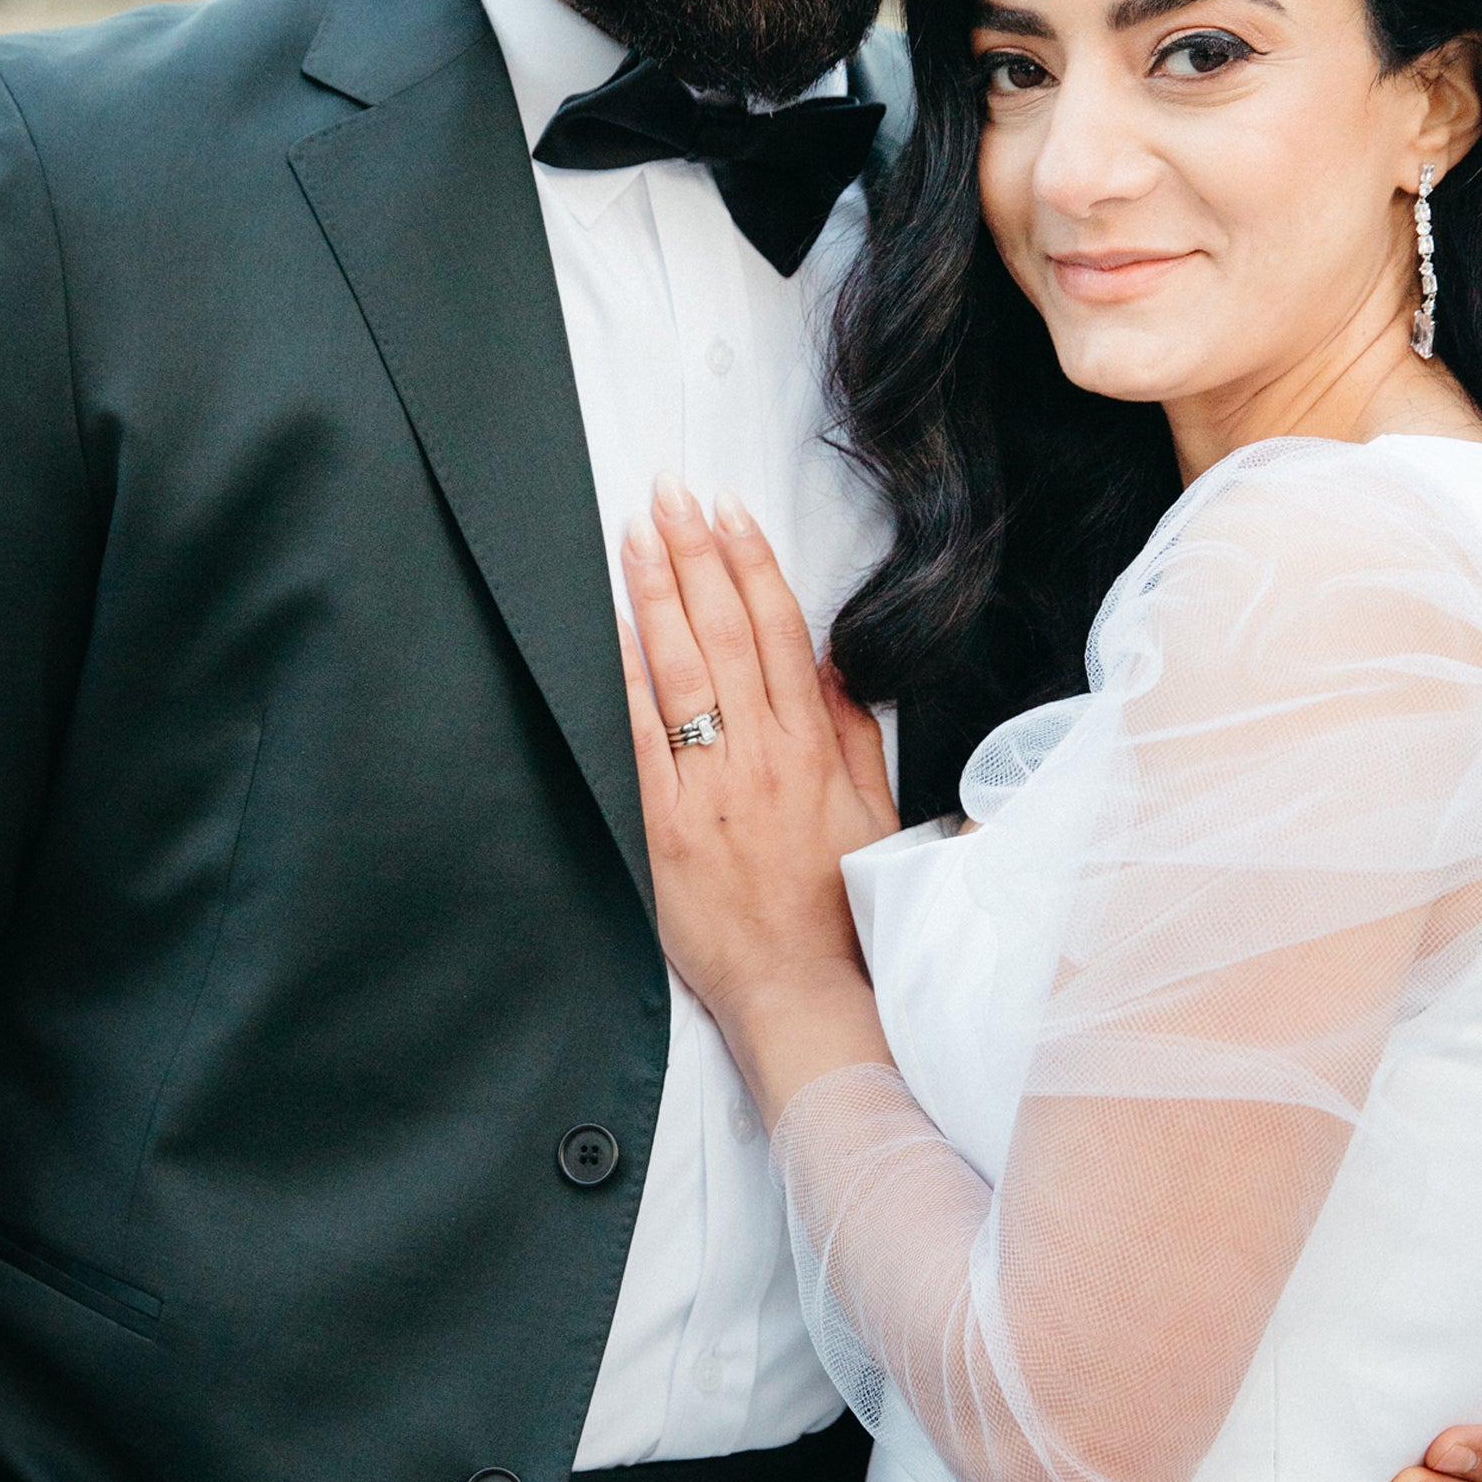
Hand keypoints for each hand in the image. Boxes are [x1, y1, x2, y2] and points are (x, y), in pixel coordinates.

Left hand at [616, 479, 895, 1093]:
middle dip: (696, 554)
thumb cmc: (836, 907)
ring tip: (637, 533)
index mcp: (814, 748)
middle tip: (670, 494)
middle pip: (725, 632)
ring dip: (657, 594)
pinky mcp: (663, 823)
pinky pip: (642, 735)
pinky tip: (611, 627)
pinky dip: (626, 676)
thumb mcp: (870, 812)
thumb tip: (829, 666)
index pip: (779, 631)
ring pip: (681, 670)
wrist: (801, 988)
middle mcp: (762, 756)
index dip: (751, 563)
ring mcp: (709, 788)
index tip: (729, 511)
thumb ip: (852, 733)